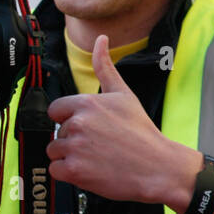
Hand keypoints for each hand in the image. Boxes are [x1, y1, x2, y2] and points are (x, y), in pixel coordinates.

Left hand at [45, 34, 198, 205]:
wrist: (158, 167)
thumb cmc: (142, 133)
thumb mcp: (124, 94)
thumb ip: (105, 67)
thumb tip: (101, 39)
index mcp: (86, 103)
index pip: (56, 110)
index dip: (69, 120)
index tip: (87, 128)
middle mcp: (78, 123)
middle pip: (57, 132)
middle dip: (73, 140)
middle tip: (98, 145)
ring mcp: (75, 148)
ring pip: (55, 152)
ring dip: (70, 157)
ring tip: (95, 158)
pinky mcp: (75, 171)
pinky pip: (56, 170)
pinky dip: (69, 174)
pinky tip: (90, 170)